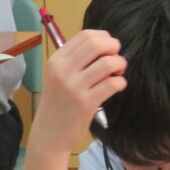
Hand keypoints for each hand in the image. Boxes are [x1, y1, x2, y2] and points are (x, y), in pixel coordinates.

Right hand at [29, 30, 126, 155]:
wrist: (49, 135)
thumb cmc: (58, 104)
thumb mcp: (59, 77)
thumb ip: (77, 61)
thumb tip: (106, 45)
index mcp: (56, 60)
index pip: (85, 35)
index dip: (104, 37)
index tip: (109, 49)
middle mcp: (62, 70)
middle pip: (96, 44)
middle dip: (114, 48)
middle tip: (117, 60)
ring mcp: (73, 86)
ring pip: (108, 62)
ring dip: (120, 65)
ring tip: (118, 74)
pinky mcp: (85, 103)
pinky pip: (112, 84)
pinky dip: (121, 83)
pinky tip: (117, 87)